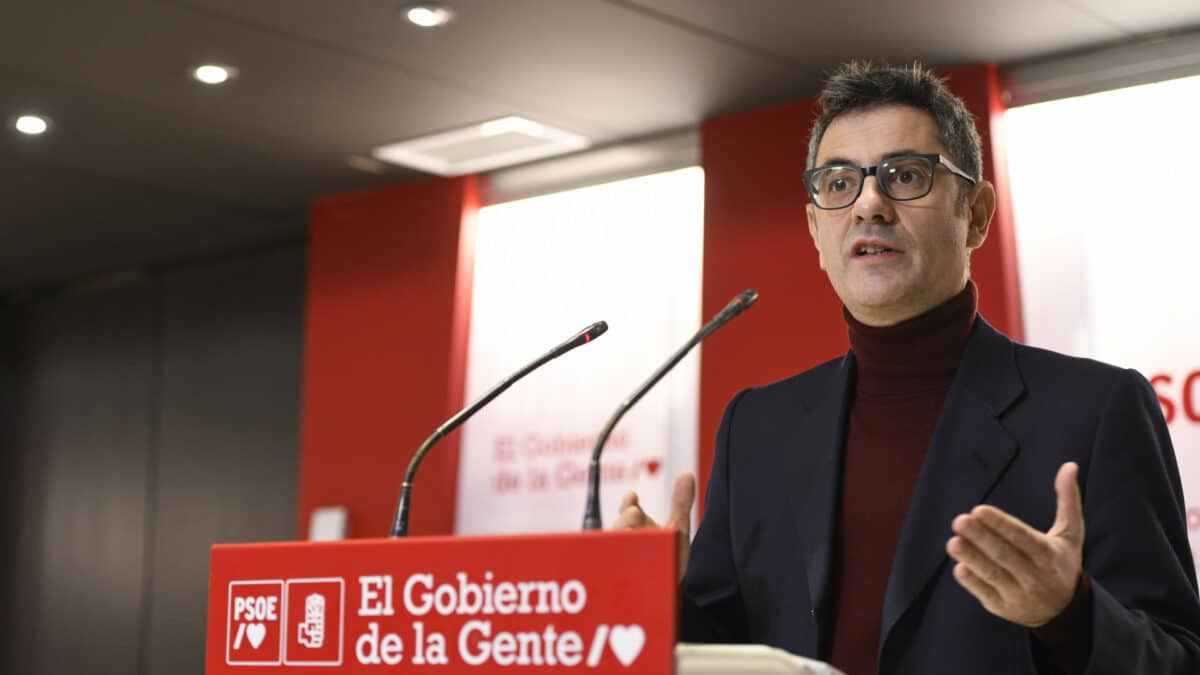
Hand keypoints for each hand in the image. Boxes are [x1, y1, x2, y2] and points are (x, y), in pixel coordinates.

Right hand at [611, 471, 695, 581]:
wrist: (671, 589)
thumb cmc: (672, 555)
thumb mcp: (678, 528)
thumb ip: (681, 503)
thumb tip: (687, 474)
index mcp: (635, 525)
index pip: (627, 510)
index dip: (629, 503)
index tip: (634, 497)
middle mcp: (624, 540)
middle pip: (619, 529)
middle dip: (625, 521)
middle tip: (635, 514)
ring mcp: (619, 560)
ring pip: (613, 551)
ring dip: (619, 544)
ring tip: (630, 542)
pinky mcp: (617, 582)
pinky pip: (611, 575)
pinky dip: (614, 572)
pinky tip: (623, 570)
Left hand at [946, 462, 1084, 627]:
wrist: (1065, 611)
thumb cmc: (1062, 562)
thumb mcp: (1071, 533)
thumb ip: (1068, 500)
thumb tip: (1070, 465)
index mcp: (1050, 556)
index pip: (1023, 538)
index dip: (1001, 525)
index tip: (979, 510)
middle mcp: (1035, 577)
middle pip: (1004, 556)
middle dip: (981, 538)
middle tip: (959, 520)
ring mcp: (1019, 595)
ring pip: (992, 574)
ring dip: (971, 558)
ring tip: (953, 542)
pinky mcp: (1003, 608)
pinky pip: (984, 593)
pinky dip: (972, 581)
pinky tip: (959, 566)